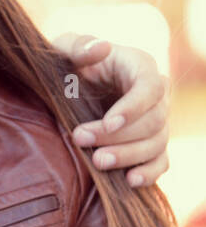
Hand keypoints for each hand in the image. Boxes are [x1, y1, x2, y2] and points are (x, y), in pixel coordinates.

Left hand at [52, 33, 169, 186]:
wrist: (68, 88)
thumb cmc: (67, 63)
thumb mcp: (65, 48)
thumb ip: (79, 45)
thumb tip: (101, 48)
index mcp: (140, 66)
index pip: (150, 88)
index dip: (133, 108)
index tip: (108, 123)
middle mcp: (156, 94)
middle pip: (154, 120)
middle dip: (118, 135)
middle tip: (80, 139)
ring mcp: (156, 121)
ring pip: (157, 143)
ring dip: (128, 156)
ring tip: (97, 163)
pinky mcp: (150, 144)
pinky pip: (161, 161)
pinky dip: (150, 173)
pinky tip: (130, 181)